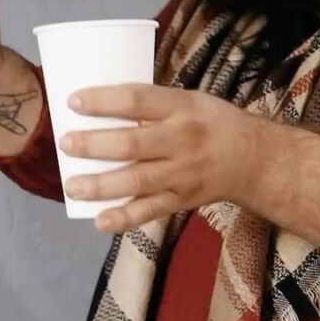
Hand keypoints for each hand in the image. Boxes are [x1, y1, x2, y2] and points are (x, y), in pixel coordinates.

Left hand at [59, 84, 259, 231]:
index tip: (74, 101)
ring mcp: (182, 173)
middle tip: (66, 144)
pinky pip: (150, 211)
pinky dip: (125, 218)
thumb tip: (98, 106)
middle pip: (133, 143)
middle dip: (95, 145)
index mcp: (182, 108)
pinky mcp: (182, 199)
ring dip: (101, 185)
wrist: (254, 160)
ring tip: (72, 186)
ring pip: (137, 180)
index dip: (104, 101)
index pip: (138, 100)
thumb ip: (152, 105)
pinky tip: (100, 220)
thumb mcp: (190, 101)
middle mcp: (182, 140)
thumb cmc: (213, 123)